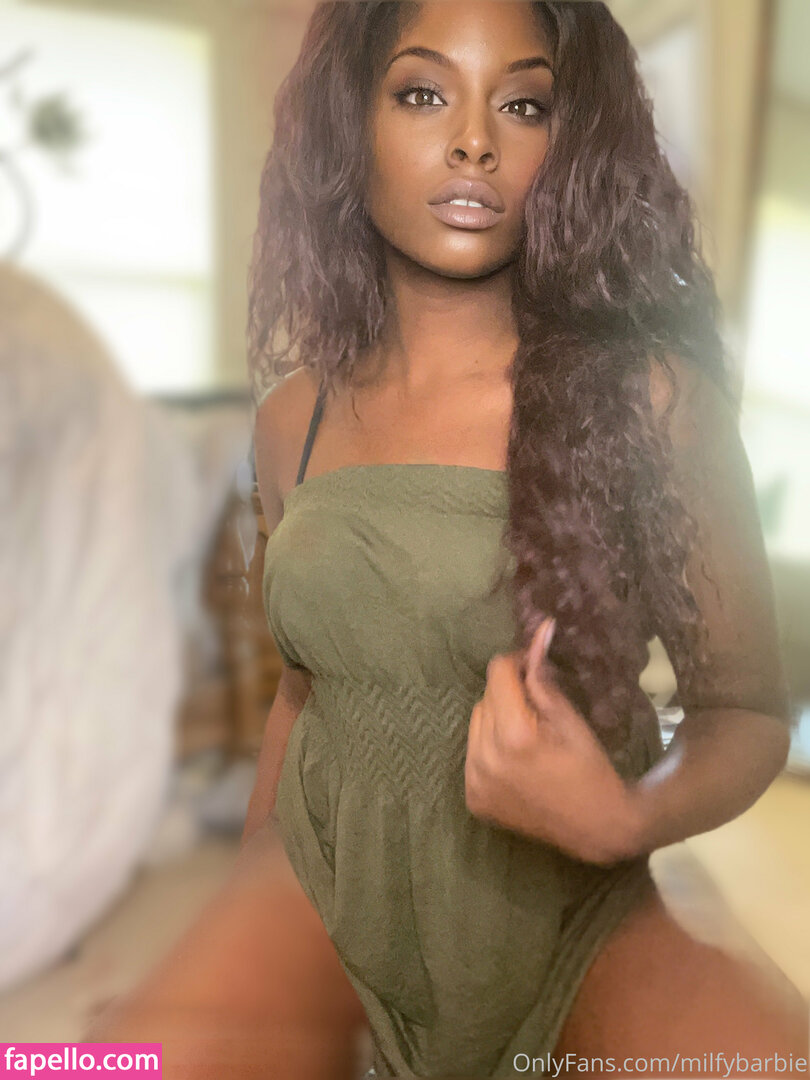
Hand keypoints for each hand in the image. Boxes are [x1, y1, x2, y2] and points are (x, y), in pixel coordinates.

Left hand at [464, 617, 640, 865]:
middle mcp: (486, 758)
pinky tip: (515, 759)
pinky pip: (473, 753)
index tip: (534, 668)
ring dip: (496, 719)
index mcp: (514, 734)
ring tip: (526, 735)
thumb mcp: (570, 718)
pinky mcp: (473, 799)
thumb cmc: (591, 768)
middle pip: (485, 697)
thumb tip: (538, 630)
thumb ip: (543, 678)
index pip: (499, 673)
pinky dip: (489, 748)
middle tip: (536, 708)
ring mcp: (476, 781)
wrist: (597, 828)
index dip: (517, 663)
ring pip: (476, 723)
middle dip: (507, 693)